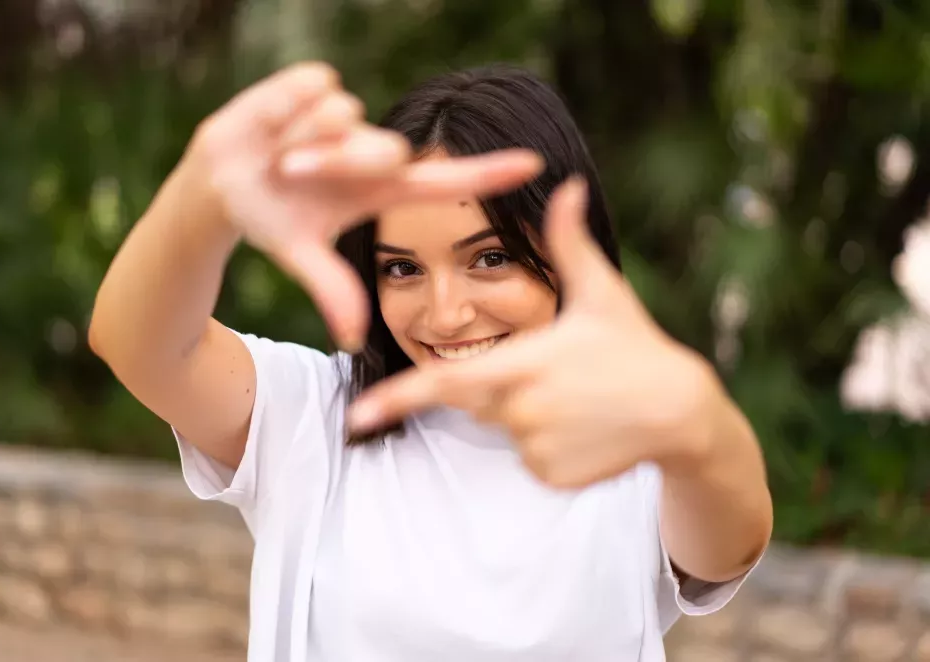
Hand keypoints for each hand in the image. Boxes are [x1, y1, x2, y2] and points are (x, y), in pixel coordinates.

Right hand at [178, 62, 542, 350]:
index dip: (489, 173)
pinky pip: (314, 89)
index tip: (535, 165)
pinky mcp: (315, 83)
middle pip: (384, 149)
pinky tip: (269, 126)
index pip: (445, 182)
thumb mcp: (300, 255)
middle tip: (293, 175)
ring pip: (342, 118)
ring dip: (301, 143)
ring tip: (277, 158)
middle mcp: (370, 149)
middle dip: (337, 164)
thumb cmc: (271, 220)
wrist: (220, 185)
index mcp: (379, 189)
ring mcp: (346, 115)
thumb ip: (332, 289)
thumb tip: (354, 339)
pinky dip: (284, 111)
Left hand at [346, 178, 719, 487]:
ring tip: (578, 395)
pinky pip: (528, 456)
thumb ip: (569, 241)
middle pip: (475, 398)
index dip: (398, 397)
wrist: (680, 411)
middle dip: (498, 380)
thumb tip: (568, 184)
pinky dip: (546, 441)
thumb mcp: (601, 291)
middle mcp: (522, 411)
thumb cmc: (634, 344)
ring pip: (504, 427)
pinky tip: (585, 424)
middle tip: (552, 371)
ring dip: (528, 410)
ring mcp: (536, 448)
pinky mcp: (550, 477)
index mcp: (523, 363)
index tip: (358, 414)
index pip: (445, 383)